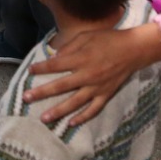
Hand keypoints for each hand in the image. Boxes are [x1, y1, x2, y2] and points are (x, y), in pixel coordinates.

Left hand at [24, 23, 160, 124]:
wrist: (133, 50)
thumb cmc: (108, 39)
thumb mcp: (86, 36)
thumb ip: (69, 46)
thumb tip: (55, 58)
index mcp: (81, 58)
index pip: (56, 65)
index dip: (41, 68)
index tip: (30, 71)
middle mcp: (87, 75)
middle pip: (60, 86)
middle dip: (42, 92)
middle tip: (27, 98)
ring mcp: (97, 87)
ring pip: (74, 103)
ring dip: (58, 111)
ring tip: (44, 118)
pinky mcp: (106, 94)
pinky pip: (93, 110)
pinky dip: (83, 118)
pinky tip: (71, 124)